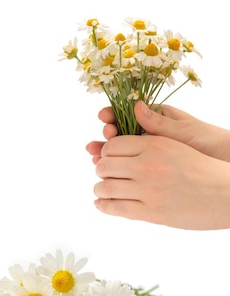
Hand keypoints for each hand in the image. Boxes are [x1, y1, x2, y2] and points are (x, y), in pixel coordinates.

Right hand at [88, 101, 229, 162]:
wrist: (223, 164)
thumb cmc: (207, 142)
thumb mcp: (183, 131)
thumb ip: (158, 122)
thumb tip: (135, 105)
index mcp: (155, 118)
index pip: (127, 113)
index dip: (113, 115)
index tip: (104, 117)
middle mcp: (146, 135)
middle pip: (119, 134)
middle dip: (106, 137)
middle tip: (103, 140)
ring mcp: (144, 153)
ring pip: (118, 153)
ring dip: (104, 154)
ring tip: (95, 157)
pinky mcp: (144, 169)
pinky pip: (125, 169)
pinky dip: (113, 170)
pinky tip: (104, 171)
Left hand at [92, 134, 229, 229]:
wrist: (226, 193)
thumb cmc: (201, 169)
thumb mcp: (175, 146)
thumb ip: (146, 145)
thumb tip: (113, 145)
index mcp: (154, 145)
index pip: (113, 146)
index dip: (107, 153)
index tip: (109, 158)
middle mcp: (148, 166)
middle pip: (104, 166)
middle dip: (101, 171)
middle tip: (104, 175)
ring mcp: (148, 190)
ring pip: (105, 187)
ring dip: (99, 189)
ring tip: (101, 191)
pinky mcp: (150, 212)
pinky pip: (115, 208)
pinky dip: (103, 206)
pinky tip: (101, 204)